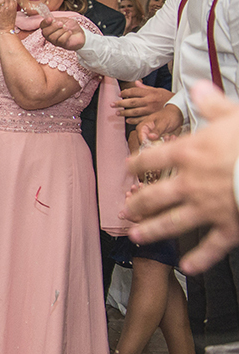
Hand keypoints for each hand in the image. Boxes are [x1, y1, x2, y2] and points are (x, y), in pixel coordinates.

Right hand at [40, 14, 85, 49]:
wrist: (80, 33)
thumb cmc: (71, 26)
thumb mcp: (64, 19)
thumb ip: (57, 19)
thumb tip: (51, 19)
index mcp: (49, 27)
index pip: (42, 25)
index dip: (45, 22)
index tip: (50, 19)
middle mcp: (49, 35)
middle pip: (45, 32)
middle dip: (54, 27)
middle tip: (61, 24)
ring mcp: (54, 41)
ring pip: (53, 37)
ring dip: (61, 31)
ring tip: (67, 28)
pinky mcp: (61, 45)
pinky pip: (61, 40)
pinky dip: (66, 35)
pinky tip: (70, 32)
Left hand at [115, 81, 174, 122]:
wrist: (179, 106)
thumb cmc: (167, 97)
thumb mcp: (158, 89)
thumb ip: (146, 88)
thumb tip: (136, 82)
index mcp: (150, 93)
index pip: (134, 92)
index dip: (125, 93)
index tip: (119, 94)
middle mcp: (149, 101)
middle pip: (132, 102)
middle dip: (120, 103)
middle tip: (112, 105)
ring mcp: (150, 110)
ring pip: (134, 111)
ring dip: (124, 112)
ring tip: (117, 113)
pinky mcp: (153, 117)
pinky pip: (141, 119)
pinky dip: (134, 120)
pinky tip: (127, 120)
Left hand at [126, 82, 238, 273]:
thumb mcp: (234, 113)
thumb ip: (212, 102)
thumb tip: (198, 87)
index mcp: (189, 153)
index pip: (152, 158)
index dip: (137, 163)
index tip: (129, 168)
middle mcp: (191, 182)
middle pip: (153, 195)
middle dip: (137, 202)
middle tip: (125, 209)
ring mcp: (208, 207)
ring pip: (171, 222)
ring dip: (152, 230)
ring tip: (136, 237)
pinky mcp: (229, 226)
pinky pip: (211, 247)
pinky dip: (199, 259)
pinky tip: (186, 267)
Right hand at [136, 102, 184, 143]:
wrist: (176, 114)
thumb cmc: (168, 115)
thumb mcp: (163, 122)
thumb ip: (157, 130)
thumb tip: (150, 137)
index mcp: (142, 128)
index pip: (141, 140)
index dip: (149, 145)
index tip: (159, 146)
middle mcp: (144, 133)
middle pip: (147, 145)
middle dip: (158, 145)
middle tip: (168, 139)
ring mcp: (151, 137)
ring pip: (154, 146)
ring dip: (164, 144)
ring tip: (171, 137)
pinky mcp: (157, 139)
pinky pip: (160, 145)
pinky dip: (167, 143)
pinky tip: (172, 137)